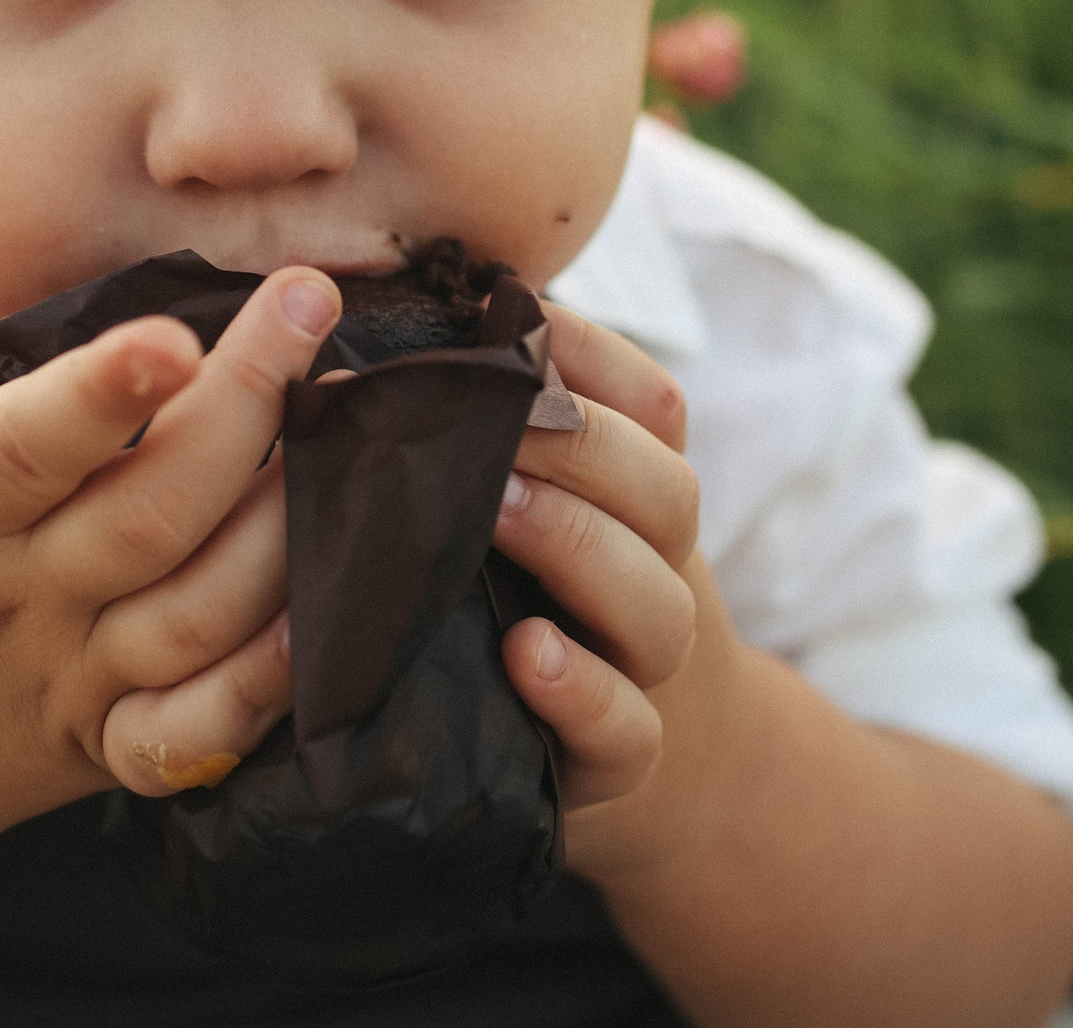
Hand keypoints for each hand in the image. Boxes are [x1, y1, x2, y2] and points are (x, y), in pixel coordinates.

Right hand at [0, 268, 335, 876]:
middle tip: (314, 298)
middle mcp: (14, 602)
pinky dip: (271, 680)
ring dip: (288, 526)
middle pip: (153, 512)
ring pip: (202, 611)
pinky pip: (203, 728)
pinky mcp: (103, 746)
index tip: (172, 330)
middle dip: (249, 407)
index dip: (96, 397)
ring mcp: (67, 682)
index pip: (23, 451)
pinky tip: (343, 593)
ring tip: (353, 417)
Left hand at [488, 301, 741, 878]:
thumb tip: (409, 314)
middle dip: (579, 443)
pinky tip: (528, 654)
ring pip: (653, 602)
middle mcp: (662, 568)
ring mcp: (647, 666)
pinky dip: (582, 690)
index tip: (514, 316)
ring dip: (577, 543)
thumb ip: (500, 426)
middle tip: (487, 413)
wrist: (628, 753)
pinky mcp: (620, 757)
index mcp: (644, 492)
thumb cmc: (547, 595)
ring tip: (496, 509)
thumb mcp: (545, 504)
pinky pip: (625, 729)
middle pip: (662, 491)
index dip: (593, 356)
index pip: (654, 403)